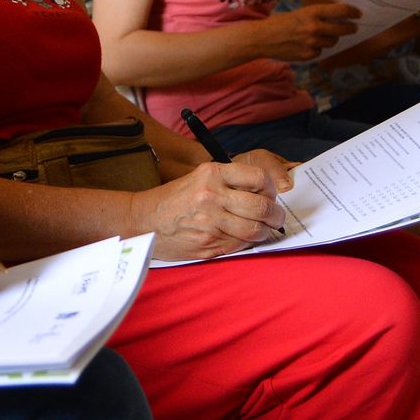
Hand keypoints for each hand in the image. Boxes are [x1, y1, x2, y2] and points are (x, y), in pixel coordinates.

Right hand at [134, 158, 288, 260]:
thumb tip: (264, 195)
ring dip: (264, 232)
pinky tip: (241, 238)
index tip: (271, 196)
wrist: (143, 220)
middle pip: (261, 207)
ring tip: (262, 230)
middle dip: (276, 215)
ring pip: (255, 230)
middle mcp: (212, 196)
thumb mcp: (199, 178)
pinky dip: (246, 243)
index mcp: (212, 174)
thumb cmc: (174, 199)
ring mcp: (210, 223)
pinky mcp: (208, 244)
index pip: (258, 178)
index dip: (271, 189)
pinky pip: (240, 245)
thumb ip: (229, 183)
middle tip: (276, 218)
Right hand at [256, 2, 361, 60]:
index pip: (340, 11)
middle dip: (350, 28)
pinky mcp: (308, 55)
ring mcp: (312, 43)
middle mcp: (314, 27)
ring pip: (332, 42)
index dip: (353, 12)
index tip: (358, 14)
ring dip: (331, 39)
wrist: (262, 38)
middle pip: (342, 29)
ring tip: (324, 36)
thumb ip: (317, 16)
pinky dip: (317, 49)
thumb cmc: (279, 23)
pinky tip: (308, 45)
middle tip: (353, 28)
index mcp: (312, 12)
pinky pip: (320, 52)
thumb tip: (336, 18)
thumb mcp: (299, 13)